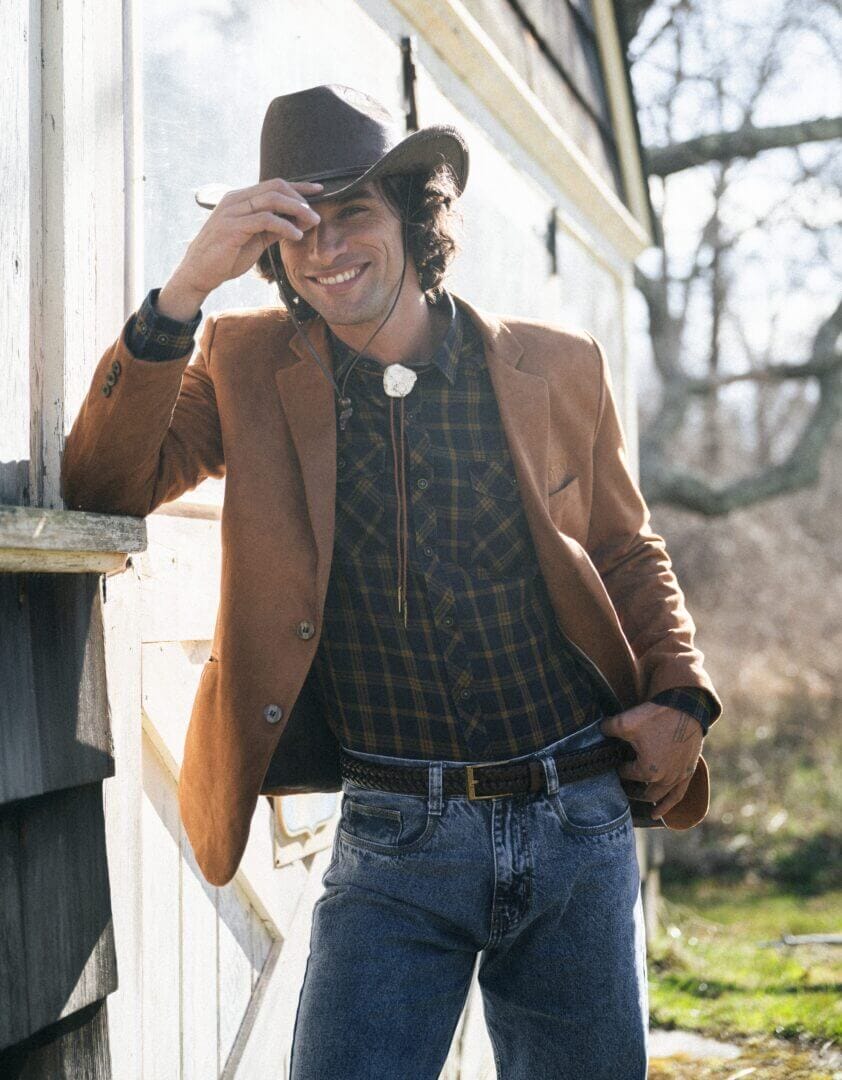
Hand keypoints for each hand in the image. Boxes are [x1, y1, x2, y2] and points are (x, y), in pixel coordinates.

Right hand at [166, 178, 325, 305]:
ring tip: (311, 223)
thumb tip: (296, 224)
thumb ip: (273, 229)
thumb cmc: (226, 256)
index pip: (274, 185)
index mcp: (240, 199)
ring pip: (272, 199)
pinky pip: (264, 219)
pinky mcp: (232, 227)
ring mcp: (233, 211)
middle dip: (300, 199)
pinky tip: (296, 235)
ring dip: (297, 210)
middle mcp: (236, 199)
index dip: (299, 186)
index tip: (319, 190)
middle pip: (275, 187)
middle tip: (315, 216)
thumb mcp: (255, 240)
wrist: (200, 272)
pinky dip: (284, 226)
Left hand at [599, 702, 702, 819]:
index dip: (617, 768)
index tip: (612, 763)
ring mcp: (677, 778)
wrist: (685, 708)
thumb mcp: (625, 722)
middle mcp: (664, 779)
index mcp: (647, 770)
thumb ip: (607, 729)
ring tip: (635, 801)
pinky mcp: (688, 773)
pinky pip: (677, 796)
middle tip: (620, 783)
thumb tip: (597, 731)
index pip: (625, 774)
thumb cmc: (656, 716)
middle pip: (641, 791)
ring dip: (647, 799)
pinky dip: (667, 806)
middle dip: (630, 789)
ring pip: (659, 796)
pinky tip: (658, 814)